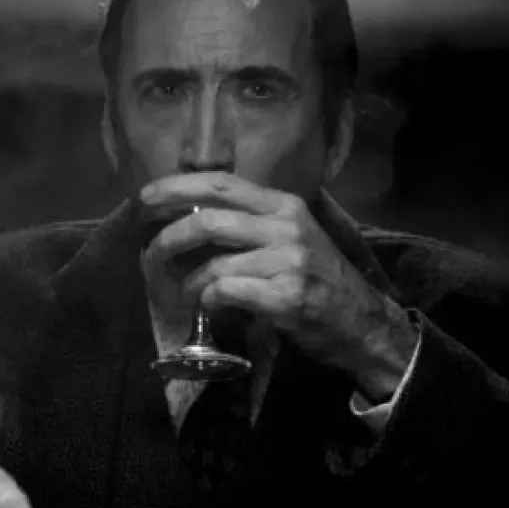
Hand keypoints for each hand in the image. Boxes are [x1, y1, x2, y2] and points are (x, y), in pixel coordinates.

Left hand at [140, 172, 414, 390]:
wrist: (362, 323)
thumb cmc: (319, 281)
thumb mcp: (292, 239)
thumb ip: (252, 225)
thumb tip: (190, 219)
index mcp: (285, 206)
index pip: (222, 183)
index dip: (178, 187)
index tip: (146, 196)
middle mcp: (287, 227)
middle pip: (208, 221)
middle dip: (168, 238)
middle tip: (150, 255)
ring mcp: (288, 262)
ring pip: (213, 263)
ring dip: (187, 281)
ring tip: (183, 292)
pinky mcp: (285, 297)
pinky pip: (225, 292)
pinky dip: (207, 301)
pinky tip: (209, 307)